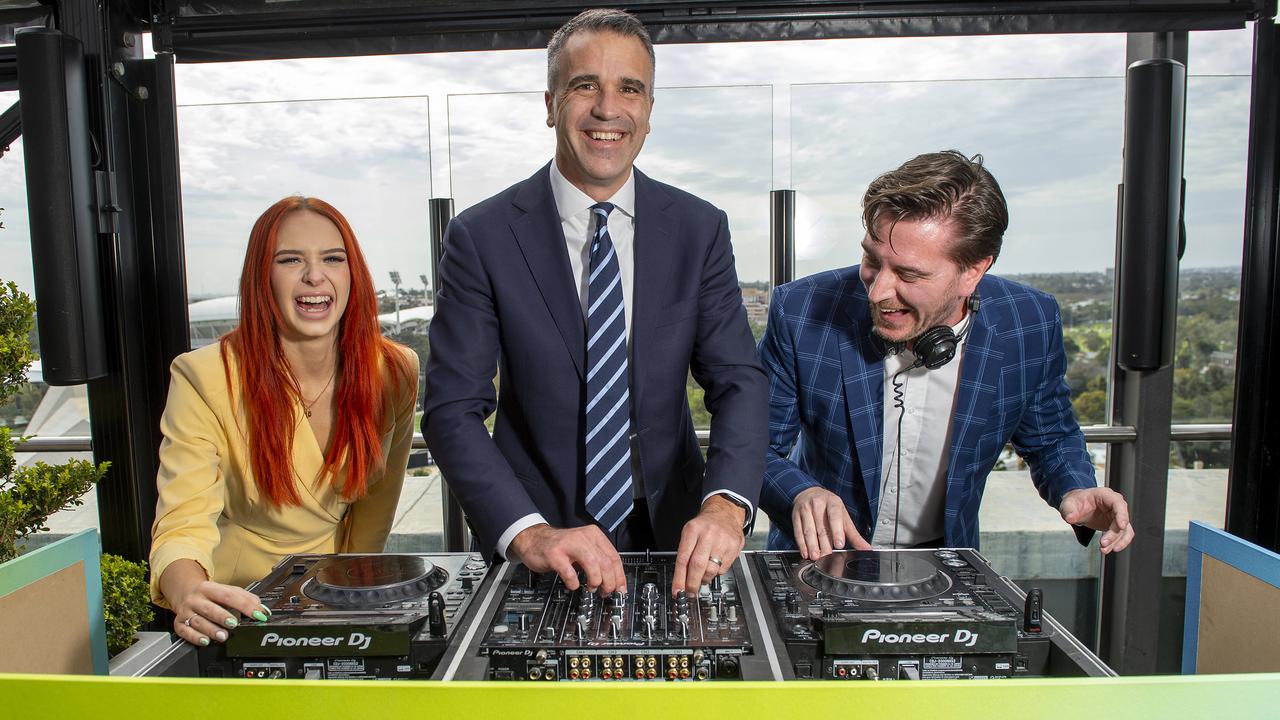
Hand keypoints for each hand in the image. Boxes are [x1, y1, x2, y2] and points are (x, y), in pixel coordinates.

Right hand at [160, 559, 268, 646]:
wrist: (184, 591)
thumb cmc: (210, 595)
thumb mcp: (226, 591)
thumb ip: (245, 598)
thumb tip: (261, 608)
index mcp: (209, 588)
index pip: (228, 595)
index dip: (244, 605)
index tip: (257, 614)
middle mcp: (196, 599)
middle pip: (210, 608)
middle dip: (223, 617)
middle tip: (234, 624)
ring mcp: (186, 611)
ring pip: (197, 621)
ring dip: (211, 629)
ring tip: (223, 636)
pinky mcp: (178, 623)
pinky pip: (185, 631)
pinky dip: (195, 637)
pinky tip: (205, 640)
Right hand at [510, 523, 626, 593]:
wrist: (534, 539)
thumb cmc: (560, 547)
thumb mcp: (584, 549)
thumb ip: (598, 562)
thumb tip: (614, 582)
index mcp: (594, 535)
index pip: (614, 557)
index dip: (619, 576)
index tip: (620, 589)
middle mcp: (583, 537)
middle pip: (606, 562)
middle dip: (609, 582)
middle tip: (605, 592)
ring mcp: (568, 544)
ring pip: (593, 564)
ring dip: (595, 581)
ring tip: (591, 588)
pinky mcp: (554, 554)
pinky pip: (569, 572)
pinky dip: (574, 583)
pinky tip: (573, 585)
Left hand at [672, 495, 745, 595]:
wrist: (725, 512)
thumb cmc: (705, 525)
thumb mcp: (690, 532)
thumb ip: (685, 553)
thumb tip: (681, 579)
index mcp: (692, 530)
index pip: (683, 559)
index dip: (679, 578)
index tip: (677, 590)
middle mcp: (708, 534)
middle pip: (697, 566)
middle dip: (692, 583)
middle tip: (689, 592)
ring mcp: (722, 540)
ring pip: (711, 570)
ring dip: (704, 579)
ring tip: (702, 578)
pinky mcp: (734, 546)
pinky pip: (723, 569)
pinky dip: (717, 572)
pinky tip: (714, 566)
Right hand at [791, 486, 870, 559]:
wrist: (809, 493)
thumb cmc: (829, 507)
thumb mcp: (843, 516)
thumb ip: (854, 534)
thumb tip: (866, 548)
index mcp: (833, 503)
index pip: (835, 516)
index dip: (837, 531)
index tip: (839, 544)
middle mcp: (818, 504)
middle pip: (821, 527)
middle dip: (824, 544)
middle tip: (827, 556)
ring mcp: (805, 509)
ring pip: (809, 530)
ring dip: (812, 545)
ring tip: (815, 556)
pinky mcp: (796, 515)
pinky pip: (798, 531)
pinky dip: (801, 544)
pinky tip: (805, 552)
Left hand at [1060, 487, 1134, 553]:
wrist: (1076, 508)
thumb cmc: (1075, 502)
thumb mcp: (1068, 504)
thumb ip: (1069, 510)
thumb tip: (1070, 518)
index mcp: (1105, 495)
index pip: (1118, 504)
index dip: (1122, 515)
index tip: (1121, 526)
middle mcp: (1114, 505)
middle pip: (1122, 520)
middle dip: (1114, 534)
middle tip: (1103, 543)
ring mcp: (1116, 516)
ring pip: (1124, 530)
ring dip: (1117, 541)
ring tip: (1104, 549)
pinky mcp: (1115, 525)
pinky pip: (1122, 536)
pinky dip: (1117, 543)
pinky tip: (1108, 549)